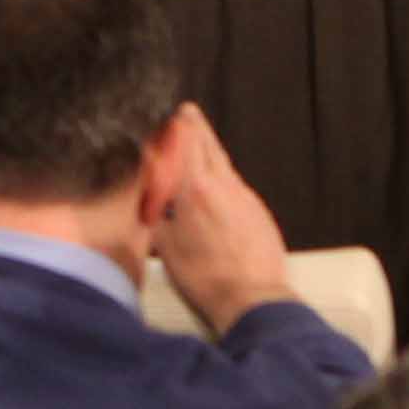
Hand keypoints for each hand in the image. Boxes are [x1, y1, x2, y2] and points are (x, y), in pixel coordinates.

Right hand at [150, 109, 293, 331]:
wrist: (254, 296)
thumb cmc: (206, 278)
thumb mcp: (167, 247)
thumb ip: (157, 215)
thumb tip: (150, 197)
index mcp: (195, 190)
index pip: (185, 144)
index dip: (178, 126)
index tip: (173, 112)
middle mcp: (223, 185)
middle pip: (209, 145)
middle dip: (196, 127)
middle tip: (188, 112)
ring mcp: (245, 197)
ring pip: (224, 164)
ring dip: (211, 150)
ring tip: (201, 143)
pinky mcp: (259, 212)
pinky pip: (237, 185)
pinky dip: (224, 176)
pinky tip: (218, 186)